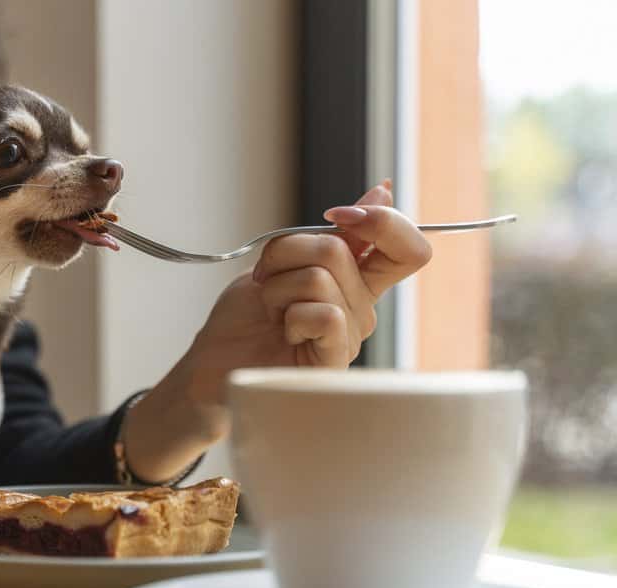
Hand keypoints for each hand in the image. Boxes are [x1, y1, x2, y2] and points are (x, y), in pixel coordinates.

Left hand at [122, 182, 432, 480]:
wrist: (212, 365)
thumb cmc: (244, 319)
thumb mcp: (284, 262)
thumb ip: (333, 234)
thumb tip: (383, 189)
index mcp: (356, 280)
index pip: (407, 246)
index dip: (381, 220)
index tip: (336, 216)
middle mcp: (361, 308)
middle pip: (339, 248)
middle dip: (284, 253)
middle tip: (265, 281)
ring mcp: (351, 335)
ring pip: (321, 278)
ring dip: (276, 288)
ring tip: (270, 313)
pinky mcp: (334, 360)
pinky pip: (324, 315)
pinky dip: (290, 316)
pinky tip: (283, 333)